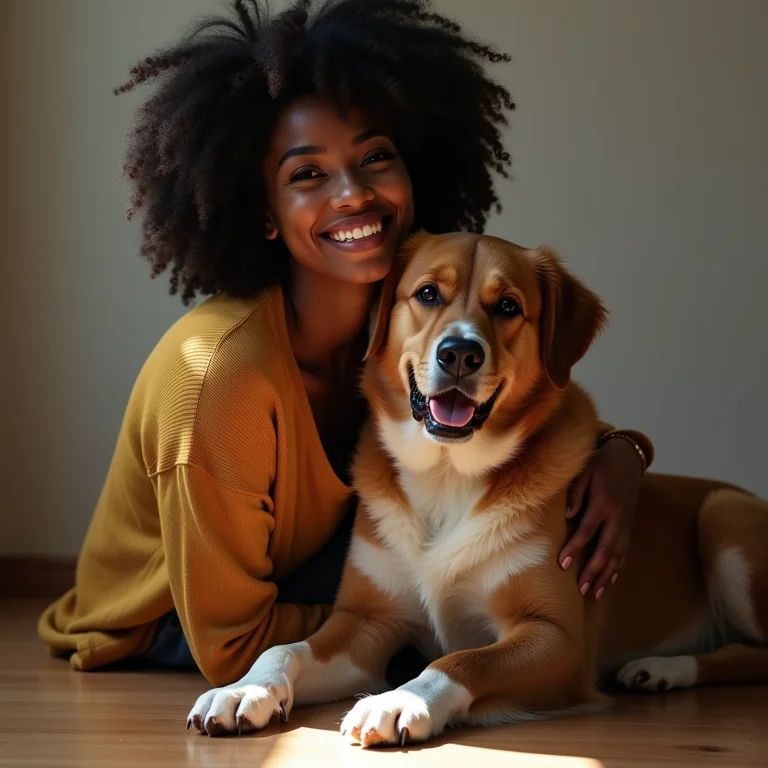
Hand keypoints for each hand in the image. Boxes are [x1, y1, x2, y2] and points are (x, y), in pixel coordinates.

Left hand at [559, 436, 643, 598]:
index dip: (575, 548)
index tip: (562, 564)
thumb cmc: (600, 463)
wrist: (628, 458)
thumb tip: (568, 514)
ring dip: (606, 575)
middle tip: (581, 589)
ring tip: (594, 593)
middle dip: (594, 570)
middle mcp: (618, 516)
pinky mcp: (629, 525)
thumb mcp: (584, 470)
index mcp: (604, 502)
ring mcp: (626, 522)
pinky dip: (617, 567)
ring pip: (618, 554)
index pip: (587, 530)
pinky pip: (624, 550)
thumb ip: (575, 492)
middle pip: (606, 549)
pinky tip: (609, 581)